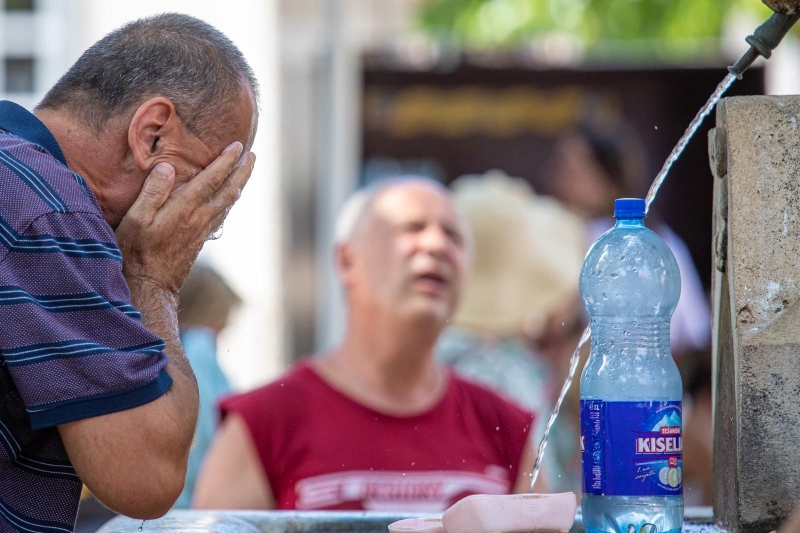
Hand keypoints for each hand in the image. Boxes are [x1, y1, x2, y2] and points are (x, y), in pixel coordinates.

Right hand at [115, 142, 254, 293]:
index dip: (226, 161)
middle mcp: (198, 219)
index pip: (211, 180)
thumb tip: (167, 167)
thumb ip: (152, 193)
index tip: (238, 146)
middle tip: (253, 155)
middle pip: (229, 191)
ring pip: (228, 204)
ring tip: (245, 171)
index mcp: (184, 209)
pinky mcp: (199, 241)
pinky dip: (229, 201)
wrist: (149, 286)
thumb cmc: (135, 252)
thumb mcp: (135, 219)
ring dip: (239, 185)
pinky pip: (221, 216)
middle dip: (242, 171)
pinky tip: (228, 199)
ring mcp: (201, 231)